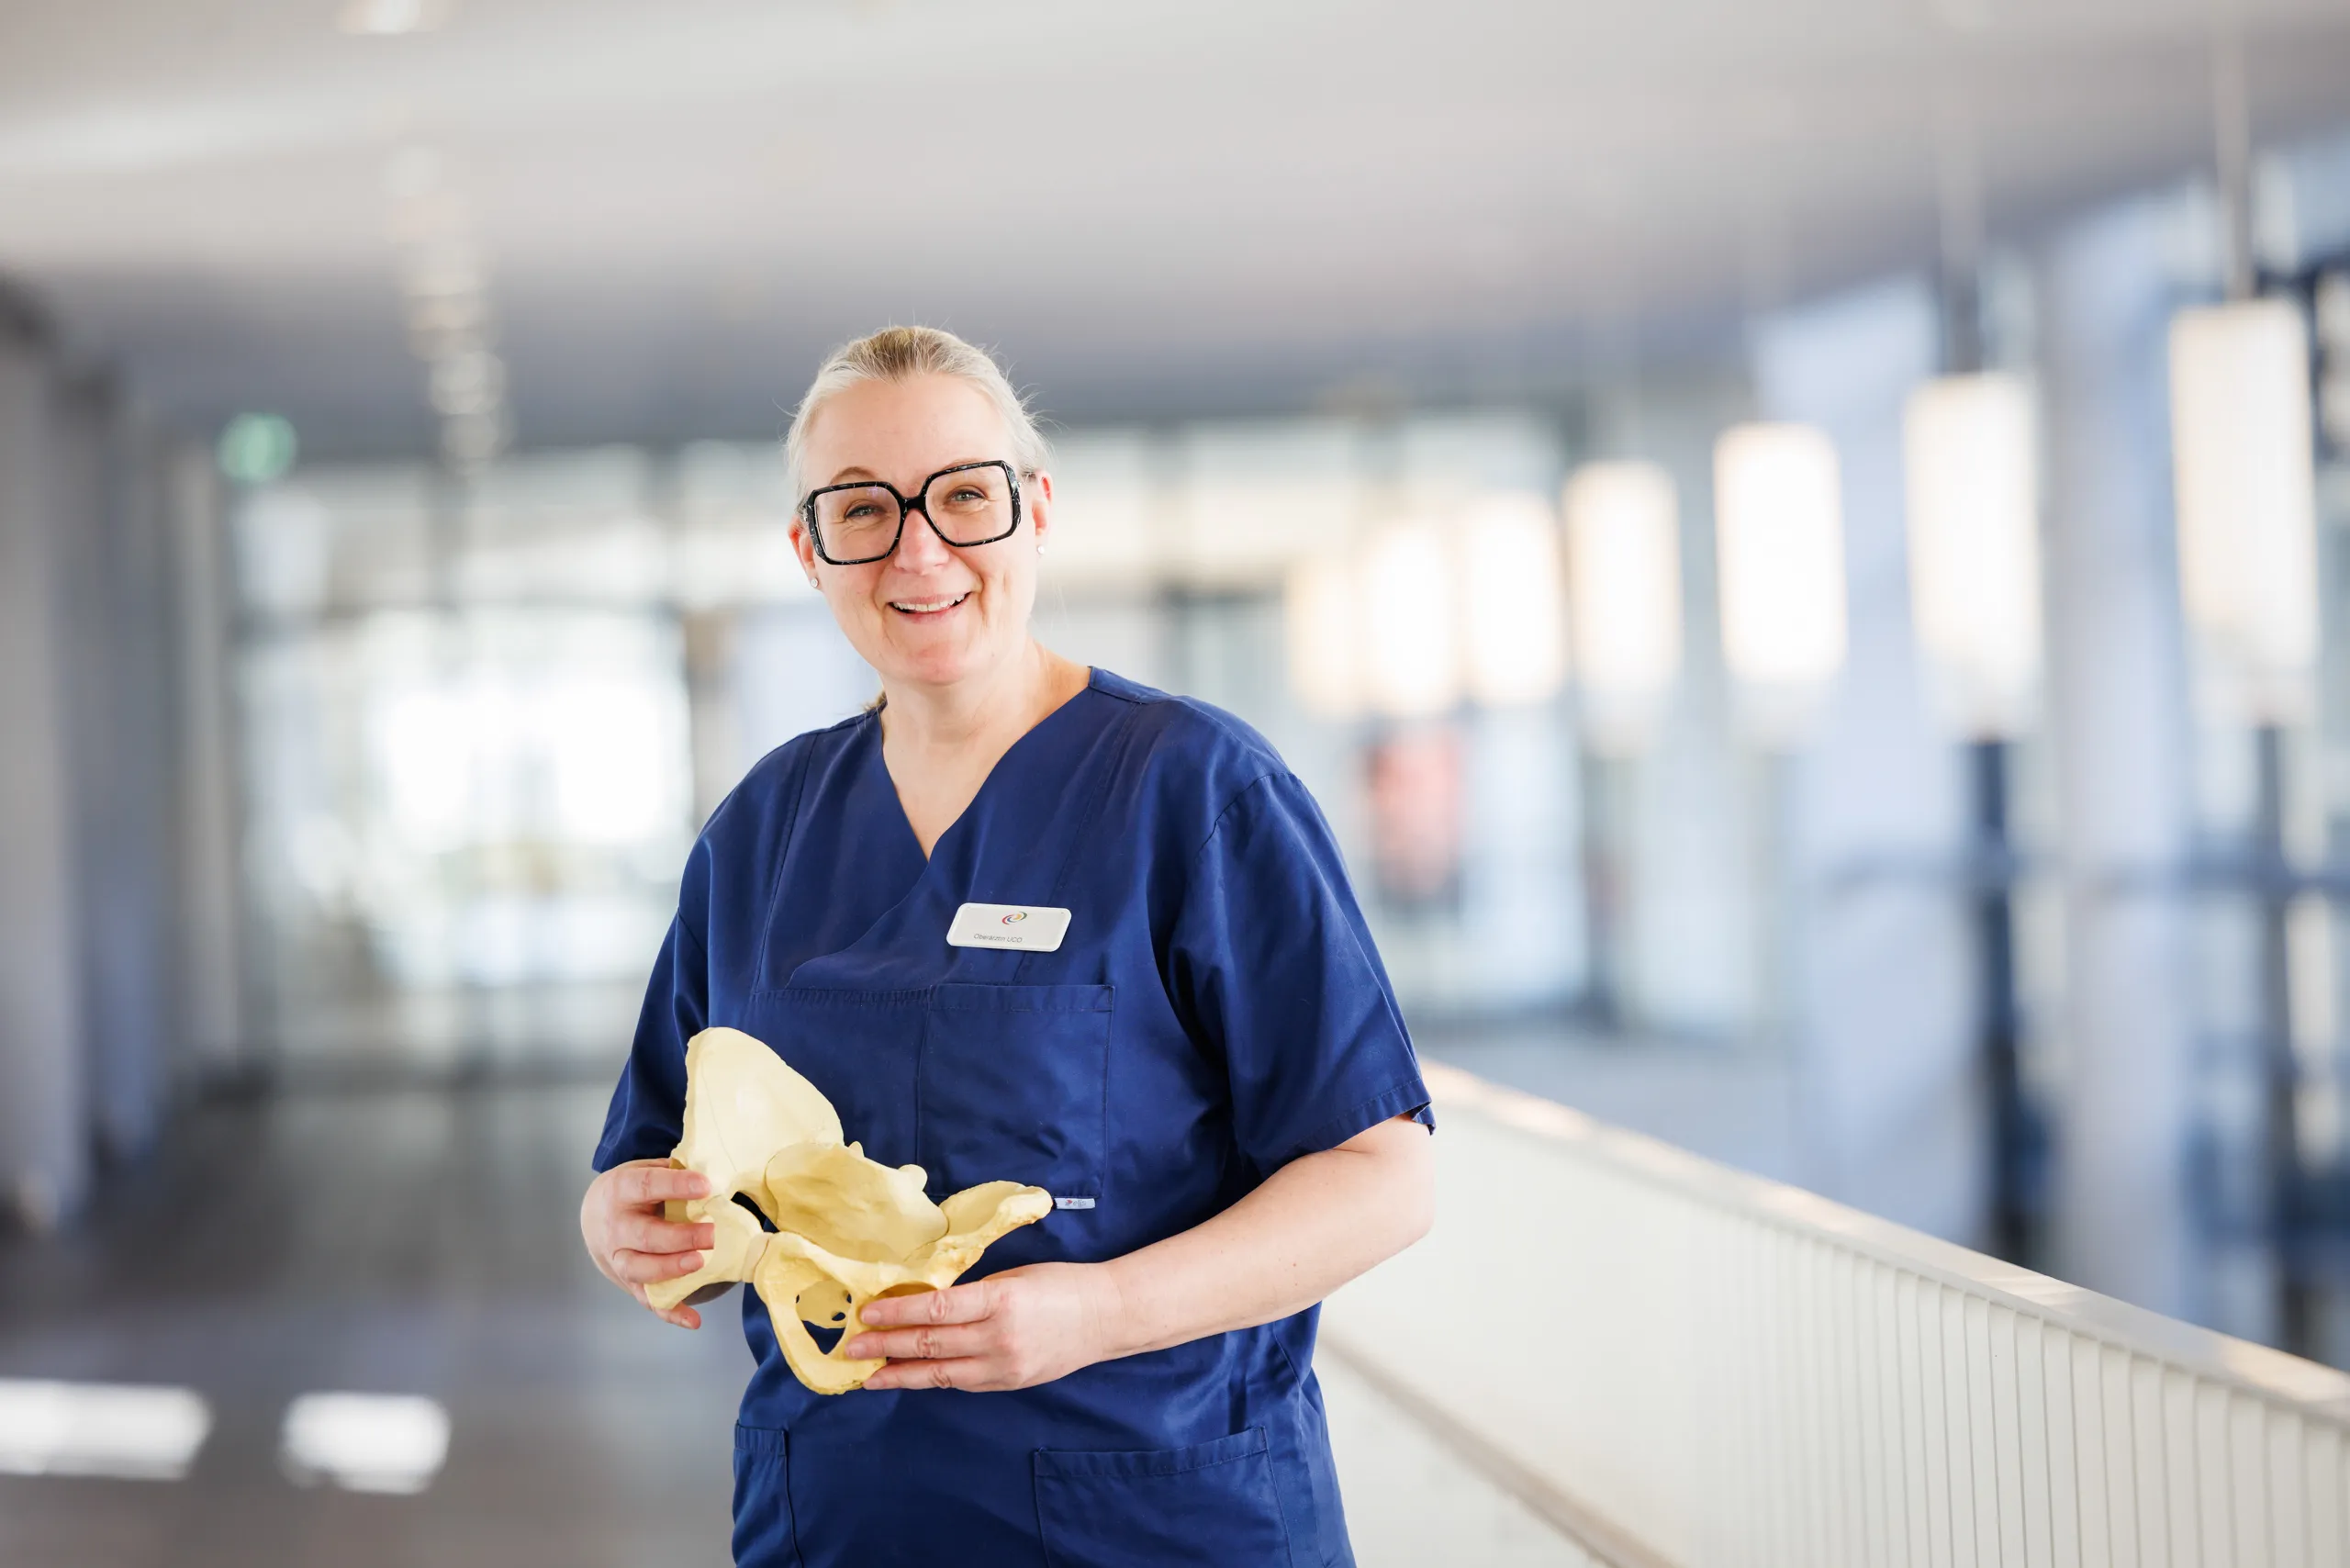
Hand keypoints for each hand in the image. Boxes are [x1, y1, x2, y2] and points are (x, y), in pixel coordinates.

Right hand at [581, 1159, 716, 1328]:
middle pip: (644, 1236)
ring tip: (699, 1263)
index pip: (646, 1186)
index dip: (675, 1186)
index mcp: (620, 1191)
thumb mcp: (643, 1170)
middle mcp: (615, 1227)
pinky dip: (670, 1312)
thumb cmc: (632, 1190)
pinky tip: (692, 1320)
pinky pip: (648, 1300)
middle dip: (679, 1237)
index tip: (705, 1185)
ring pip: (640, 1269)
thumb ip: (673, 1170)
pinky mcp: (629, 1283)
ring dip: (670, 1269)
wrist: (596, 1217)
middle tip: (711, 1233)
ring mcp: (619, 1258)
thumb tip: (713, 1168)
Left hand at [842, 1263, 1125, 1391]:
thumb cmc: (1060, 1284)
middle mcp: (998, 1338)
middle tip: (851, 1349)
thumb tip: (925, 1298)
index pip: (935, 1309)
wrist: (1106, 1316)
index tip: (867, 1314)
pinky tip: (908, 1378)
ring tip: (868, 1375)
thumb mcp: (1013, 1276)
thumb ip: (972, 1291)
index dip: (897, 1313)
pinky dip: (930, 1380)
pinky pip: (960, 1382)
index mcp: (999, 1300)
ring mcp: (1003, 1366)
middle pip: (929, 1345)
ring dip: (899, 1374)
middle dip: (885, 1347)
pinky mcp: (1008, 1383)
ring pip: (939, 1373)